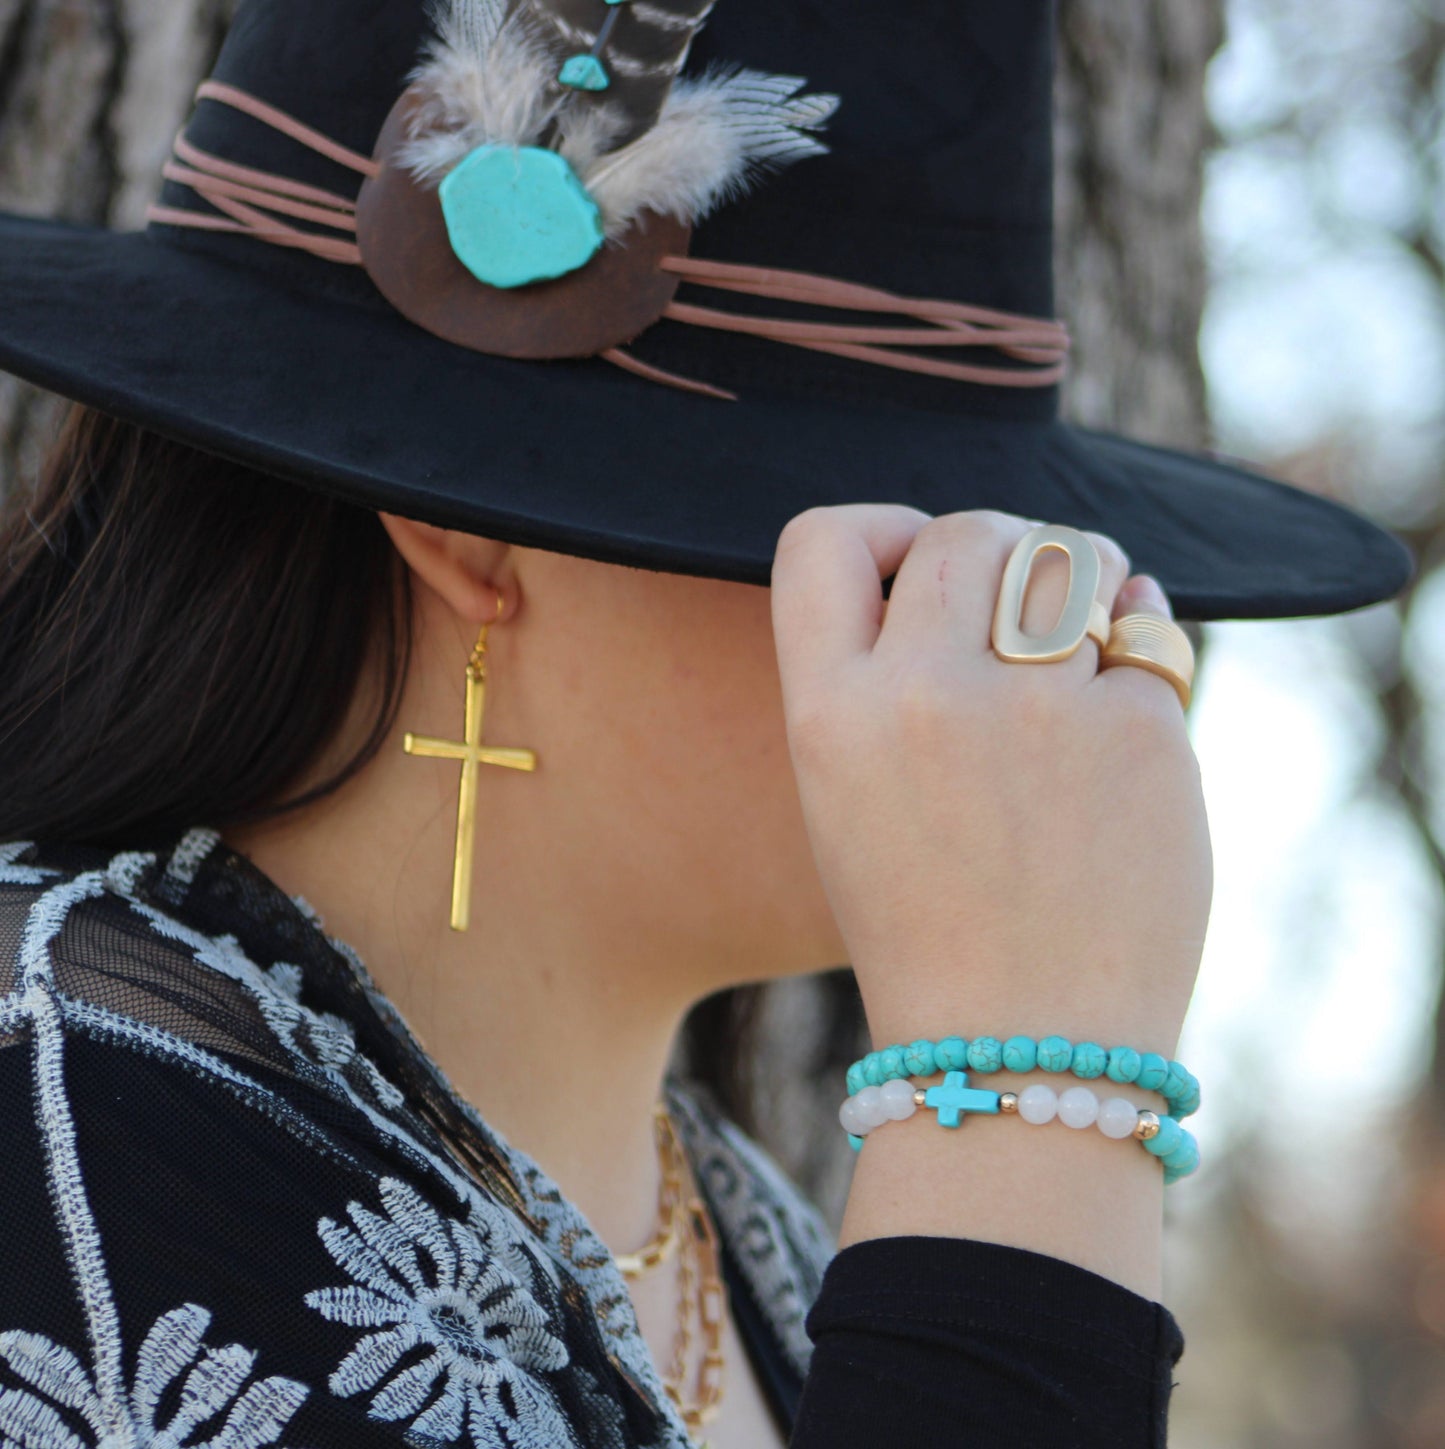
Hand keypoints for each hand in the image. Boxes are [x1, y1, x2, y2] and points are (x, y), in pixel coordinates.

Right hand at [771, 505, 1211, 1055]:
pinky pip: (1146, 633)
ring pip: (1065, 554)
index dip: (874, 530)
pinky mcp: (1137, 733)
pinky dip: (1139, 651)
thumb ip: (879, 680)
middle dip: (995, 547)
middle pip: (961, 531)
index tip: (914, 564)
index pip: (820, 541)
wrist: (1021, 1048)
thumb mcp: (844, 798)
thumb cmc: (925, 925)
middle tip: (1021, 592)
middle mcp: (920, 697)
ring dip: (1083, 567)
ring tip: (1090, 609)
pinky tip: (1126, 705)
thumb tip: (976, 564)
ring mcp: (1034, 712)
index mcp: (828, 714)